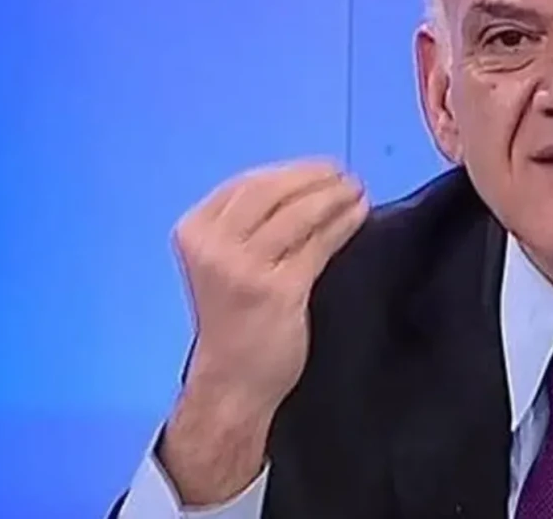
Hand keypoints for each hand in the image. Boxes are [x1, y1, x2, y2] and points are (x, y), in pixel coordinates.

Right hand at [173, 160, 368, 414]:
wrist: (232, 382)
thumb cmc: (233, 320)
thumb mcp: (224, 263)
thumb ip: (248, 227)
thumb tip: (304, 186)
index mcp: (194, 232)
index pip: (247, 185)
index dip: (290, 172)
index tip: (321, 168)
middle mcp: (212, 245)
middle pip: (271, 192)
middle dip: (314, 178)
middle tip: (345, 175)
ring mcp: (243, 268)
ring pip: (298, 214)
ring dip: (333, 197)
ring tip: (357, 191)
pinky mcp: (277, 290)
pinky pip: (317, 244)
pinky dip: (342, 224)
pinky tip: (358, 215)